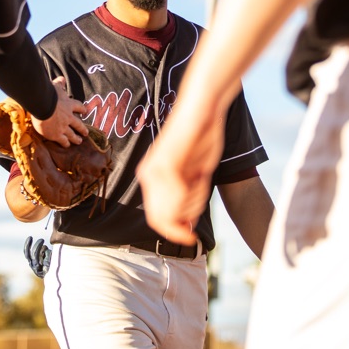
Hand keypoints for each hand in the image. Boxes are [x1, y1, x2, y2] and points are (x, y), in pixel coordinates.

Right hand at [24, 236, 51, 277]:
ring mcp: (40, 269)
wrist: (59, 276)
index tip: (30, 237)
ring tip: (48, 246)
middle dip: (37, 246)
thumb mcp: (46, 257)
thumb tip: (43, 246)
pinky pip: (45, 260)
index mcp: (32, 262)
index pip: (27, 253)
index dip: (27, 245)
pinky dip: (48, 256)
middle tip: (42, 239)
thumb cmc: (52, 264)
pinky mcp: (45, 271)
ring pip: (38, 258)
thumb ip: (42, 252)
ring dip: (43, 250)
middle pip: (33, 255)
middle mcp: (34, 267)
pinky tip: (52, 254)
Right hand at [33, 76, 88, 146]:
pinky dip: (66, 143)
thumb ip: (59, 84)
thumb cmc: (49, 95)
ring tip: (79, 141)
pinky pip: (63, 141)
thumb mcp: (55, 87)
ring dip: (76, 138)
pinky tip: (67, 145)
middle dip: (82, 129)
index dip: (82, 109)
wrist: (43, 105)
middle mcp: (69, 117)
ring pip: (72, 135)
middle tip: (86, 133)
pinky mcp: (56, 135)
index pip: (79, 107)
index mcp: (69, 105)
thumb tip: (62, 79)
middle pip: (78, 124)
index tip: (84, 111)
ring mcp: (63, 127)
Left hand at [137, 99, 224, 245]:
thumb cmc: (201, 140)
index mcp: (151, 178)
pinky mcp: (165, 165)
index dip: (174, 232)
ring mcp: (154, 171)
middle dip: (186, 219)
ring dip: (195, 201)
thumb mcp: (195, 176)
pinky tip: (199, 175)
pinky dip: (195, 192)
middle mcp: (147, 176)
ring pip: (174, 210)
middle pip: (164, 219)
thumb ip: (188, 200)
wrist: (201, 111)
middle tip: (201, 194)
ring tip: (201, 178)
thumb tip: (188, 226)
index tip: (191, 237)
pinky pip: (180, 196)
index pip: (156, 219)